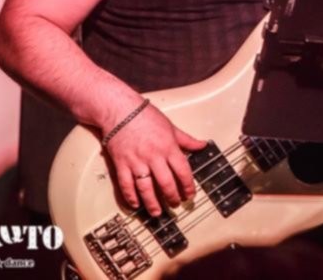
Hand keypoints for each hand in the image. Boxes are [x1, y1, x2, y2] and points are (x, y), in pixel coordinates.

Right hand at [103, 100, 206, 215]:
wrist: (120, 110)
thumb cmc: (145, 116)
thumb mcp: (170, 126)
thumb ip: (186, 139)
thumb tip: (202, 145)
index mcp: (168, 147)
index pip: (182, 171)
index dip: (187, 186)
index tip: (190, 194)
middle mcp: (153, 156)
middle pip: (166, 183)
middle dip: (172, 197)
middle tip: (175, 204)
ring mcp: (136, 161)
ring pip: (146, 188)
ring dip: (153, 203)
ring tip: (157, 212)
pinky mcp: (121, 164)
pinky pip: (126, 185)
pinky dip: (131, 197)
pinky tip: (136, 205)